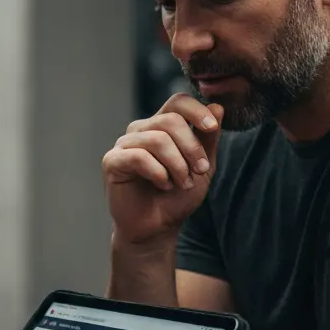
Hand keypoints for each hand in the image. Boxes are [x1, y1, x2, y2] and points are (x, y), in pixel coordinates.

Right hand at [103, 95, 223, 246]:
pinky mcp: (112, 161)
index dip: (196, 110)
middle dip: (192, 148)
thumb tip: (218, 107)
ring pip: (157, 140)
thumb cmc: (177, 197)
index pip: (177, 101)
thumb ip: (208, 139)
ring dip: (178, 165)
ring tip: (182, 183)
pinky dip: (158, 173)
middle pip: (170, 120)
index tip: (212, 127)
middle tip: (201, 170)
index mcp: (161, 126)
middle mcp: (141, 130)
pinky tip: (163, 185)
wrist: (157, 228)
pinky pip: (139, 157)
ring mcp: (124, 145)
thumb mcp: (203, 167)